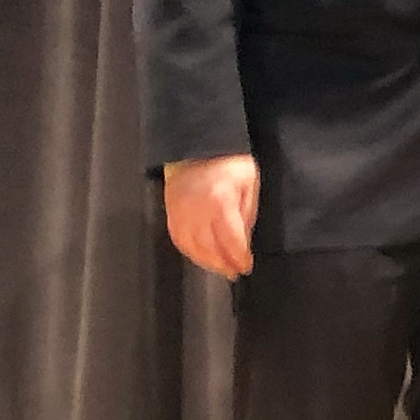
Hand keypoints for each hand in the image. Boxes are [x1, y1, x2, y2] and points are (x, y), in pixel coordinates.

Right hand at [162, 152, 260, 278]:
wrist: (197, 146)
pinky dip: (189, 251)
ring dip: (206, 261)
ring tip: (220, 268)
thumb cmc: (229, 163)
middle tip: (234, 273)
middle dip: (223, 263)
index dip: (239, 257)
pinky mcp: (170, 212)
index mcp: (220, 202)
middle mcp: (197, 210)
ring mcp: (180, 212)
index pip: (230, 239)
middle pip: (209, 247)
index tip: (246, 267)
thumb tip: (244, 242)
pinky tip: (200, 257)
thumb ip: (246, 214)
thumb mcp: (249, 184)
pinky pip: (178, 239)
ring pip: (191, 246)